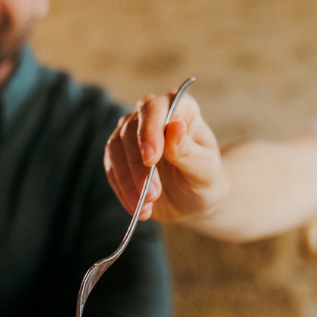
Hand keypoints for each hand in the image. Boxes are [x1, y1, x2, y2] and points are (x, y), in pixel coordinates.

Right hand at [104, 92, 226, 221]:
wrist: (193, 198)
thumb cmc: (205, 179)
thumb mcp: (205, 170)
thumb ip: (189, 151)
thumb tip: (174, 127)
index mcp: (181, 107)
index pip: (156, 108)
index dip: (150, 131)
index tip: (151, 159)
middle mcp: (153, 114)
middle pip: (131, 130)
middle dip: (139, 166)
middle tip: (153, 194)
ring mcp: (132, 133)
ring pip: (116, 149)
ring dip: (127, 180)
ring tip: (146, 206)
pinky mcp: (119, 154)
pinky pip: (111, 169)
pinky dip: (122, 190)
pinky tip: (138, 209)